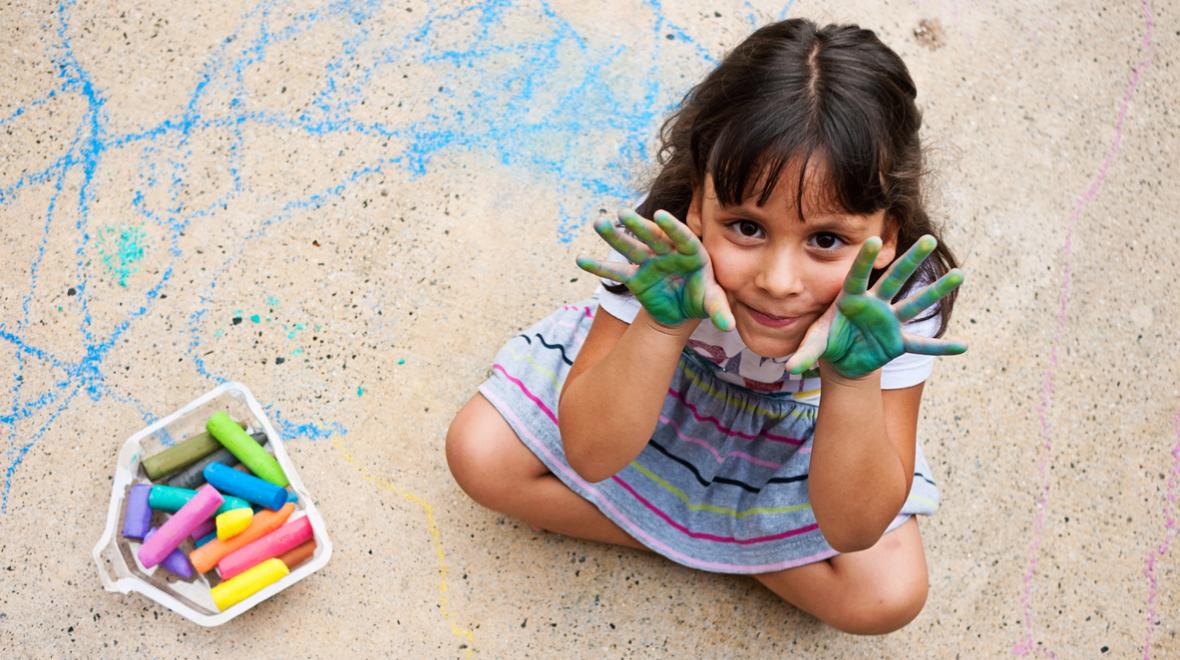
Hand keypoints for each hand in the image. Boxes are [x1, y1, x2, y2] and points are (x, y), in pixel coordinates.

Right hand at [577, 209, 734, 330]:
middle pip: (653, 237)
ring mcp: (650, 262)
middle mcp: (669, 252)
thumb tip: (728, 326)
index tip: (660, 214)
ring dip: (615, 236)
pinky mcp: (636, 276)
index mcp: (692, 253)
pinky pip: (616, 272)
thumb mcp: (711, 303)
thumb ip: (718, 310)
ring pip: (632, 246)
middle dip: (639, 225)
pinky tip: (581, 260)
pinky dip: (599, 267)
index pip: (683, 237)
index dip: (672, 227)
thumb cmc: (701, 298)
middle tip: (623, 213)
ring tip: (598, 223)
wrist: (683, 308)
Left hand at [785, 235, 965, 378]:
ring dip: (936, 290)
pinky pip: (921, 345)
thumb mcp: (815, 344)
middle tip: (929, 239)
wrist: (841, 358)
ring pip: (915, 303)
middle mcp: (875, 304)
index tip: (873, 240)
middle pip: (895, 278)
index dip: (865, 260)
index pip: (859, 275)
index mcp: (852, 298)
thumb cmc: (827, 340)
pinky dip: (940, 348)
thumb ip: (805, 353)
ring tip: (960, 273)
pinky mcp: (898, 341)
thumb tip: (790, 367)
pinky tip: (963, 346)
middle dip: (911, 260)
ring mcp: (890, 321)